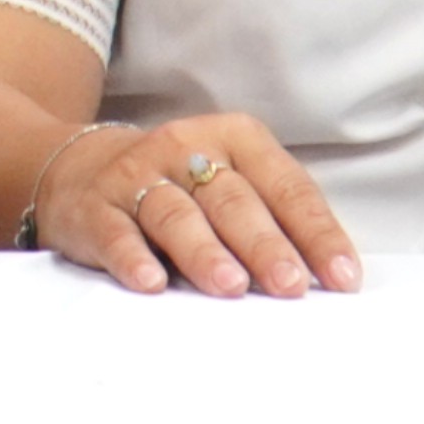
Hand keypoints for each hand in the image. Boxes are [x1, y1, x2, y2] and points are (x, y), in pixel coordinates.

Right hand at [29, 112, 361, 299]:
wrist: (82, 167)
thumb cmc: (181, 184)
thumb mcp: (230, 180)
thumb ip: (273, 216)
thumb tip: (324, 275)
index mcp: (234, 138)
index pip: (285, 185)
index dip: (316, 231)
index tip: (341, 277)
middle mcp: (186, 148)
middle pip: (232, 199)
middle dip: (265, 244)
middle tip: (290, 285)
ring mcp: (138, 176)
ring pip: (176, 214)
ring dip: (205, 251)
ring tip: (230, 286)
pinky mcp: (97, 208)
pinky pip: (116, 232)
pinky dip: (133, 256)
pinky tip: (151, 281)